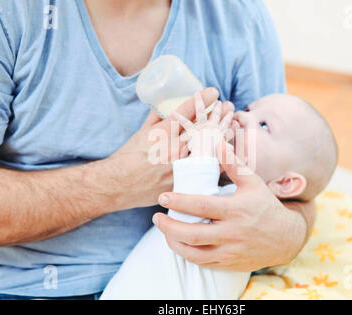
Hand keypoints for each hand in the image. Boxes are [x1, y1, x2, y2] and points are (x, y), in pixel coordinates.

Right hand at [107, 88, 233, 208]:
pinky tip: (227, 151)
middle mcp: (172, 149)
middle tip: (229, 106)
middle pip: (202, 129)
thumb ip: (156, 118)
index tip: (214, 91)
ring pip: (208, 148)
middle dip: (218, 115)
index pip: (185, 111)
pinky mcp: (183, 181)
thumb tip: (166, 104)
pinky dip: (218, 159)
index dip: (202, 99)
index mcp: (161, 134)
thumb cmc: (129, 157)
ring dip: (223, 135)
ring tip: (233, 125)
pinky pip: (205, 170)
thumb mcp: (141, 133)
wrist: (118, 185)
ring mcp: (179, 167)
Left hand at [152, 141, 307, 271]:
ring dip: (173, 242)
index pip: (202, 206)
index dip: (179, 201)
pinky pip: (202, 262)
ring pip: (194, 252)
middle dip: (169, 226)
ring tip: (163, 230)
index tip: (163, 196)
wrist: (285, 238)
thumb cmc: (265, 206)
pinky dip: (187, 253)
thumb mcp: (253, 182)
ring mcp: (230, 251)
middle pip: (192, 234)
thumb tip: (217, 142)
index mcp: (236, 210)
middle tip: (156, 217)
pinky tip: (179, 243)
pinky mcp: (229, 263)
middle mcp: (232, 233)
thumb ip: (233, 164)